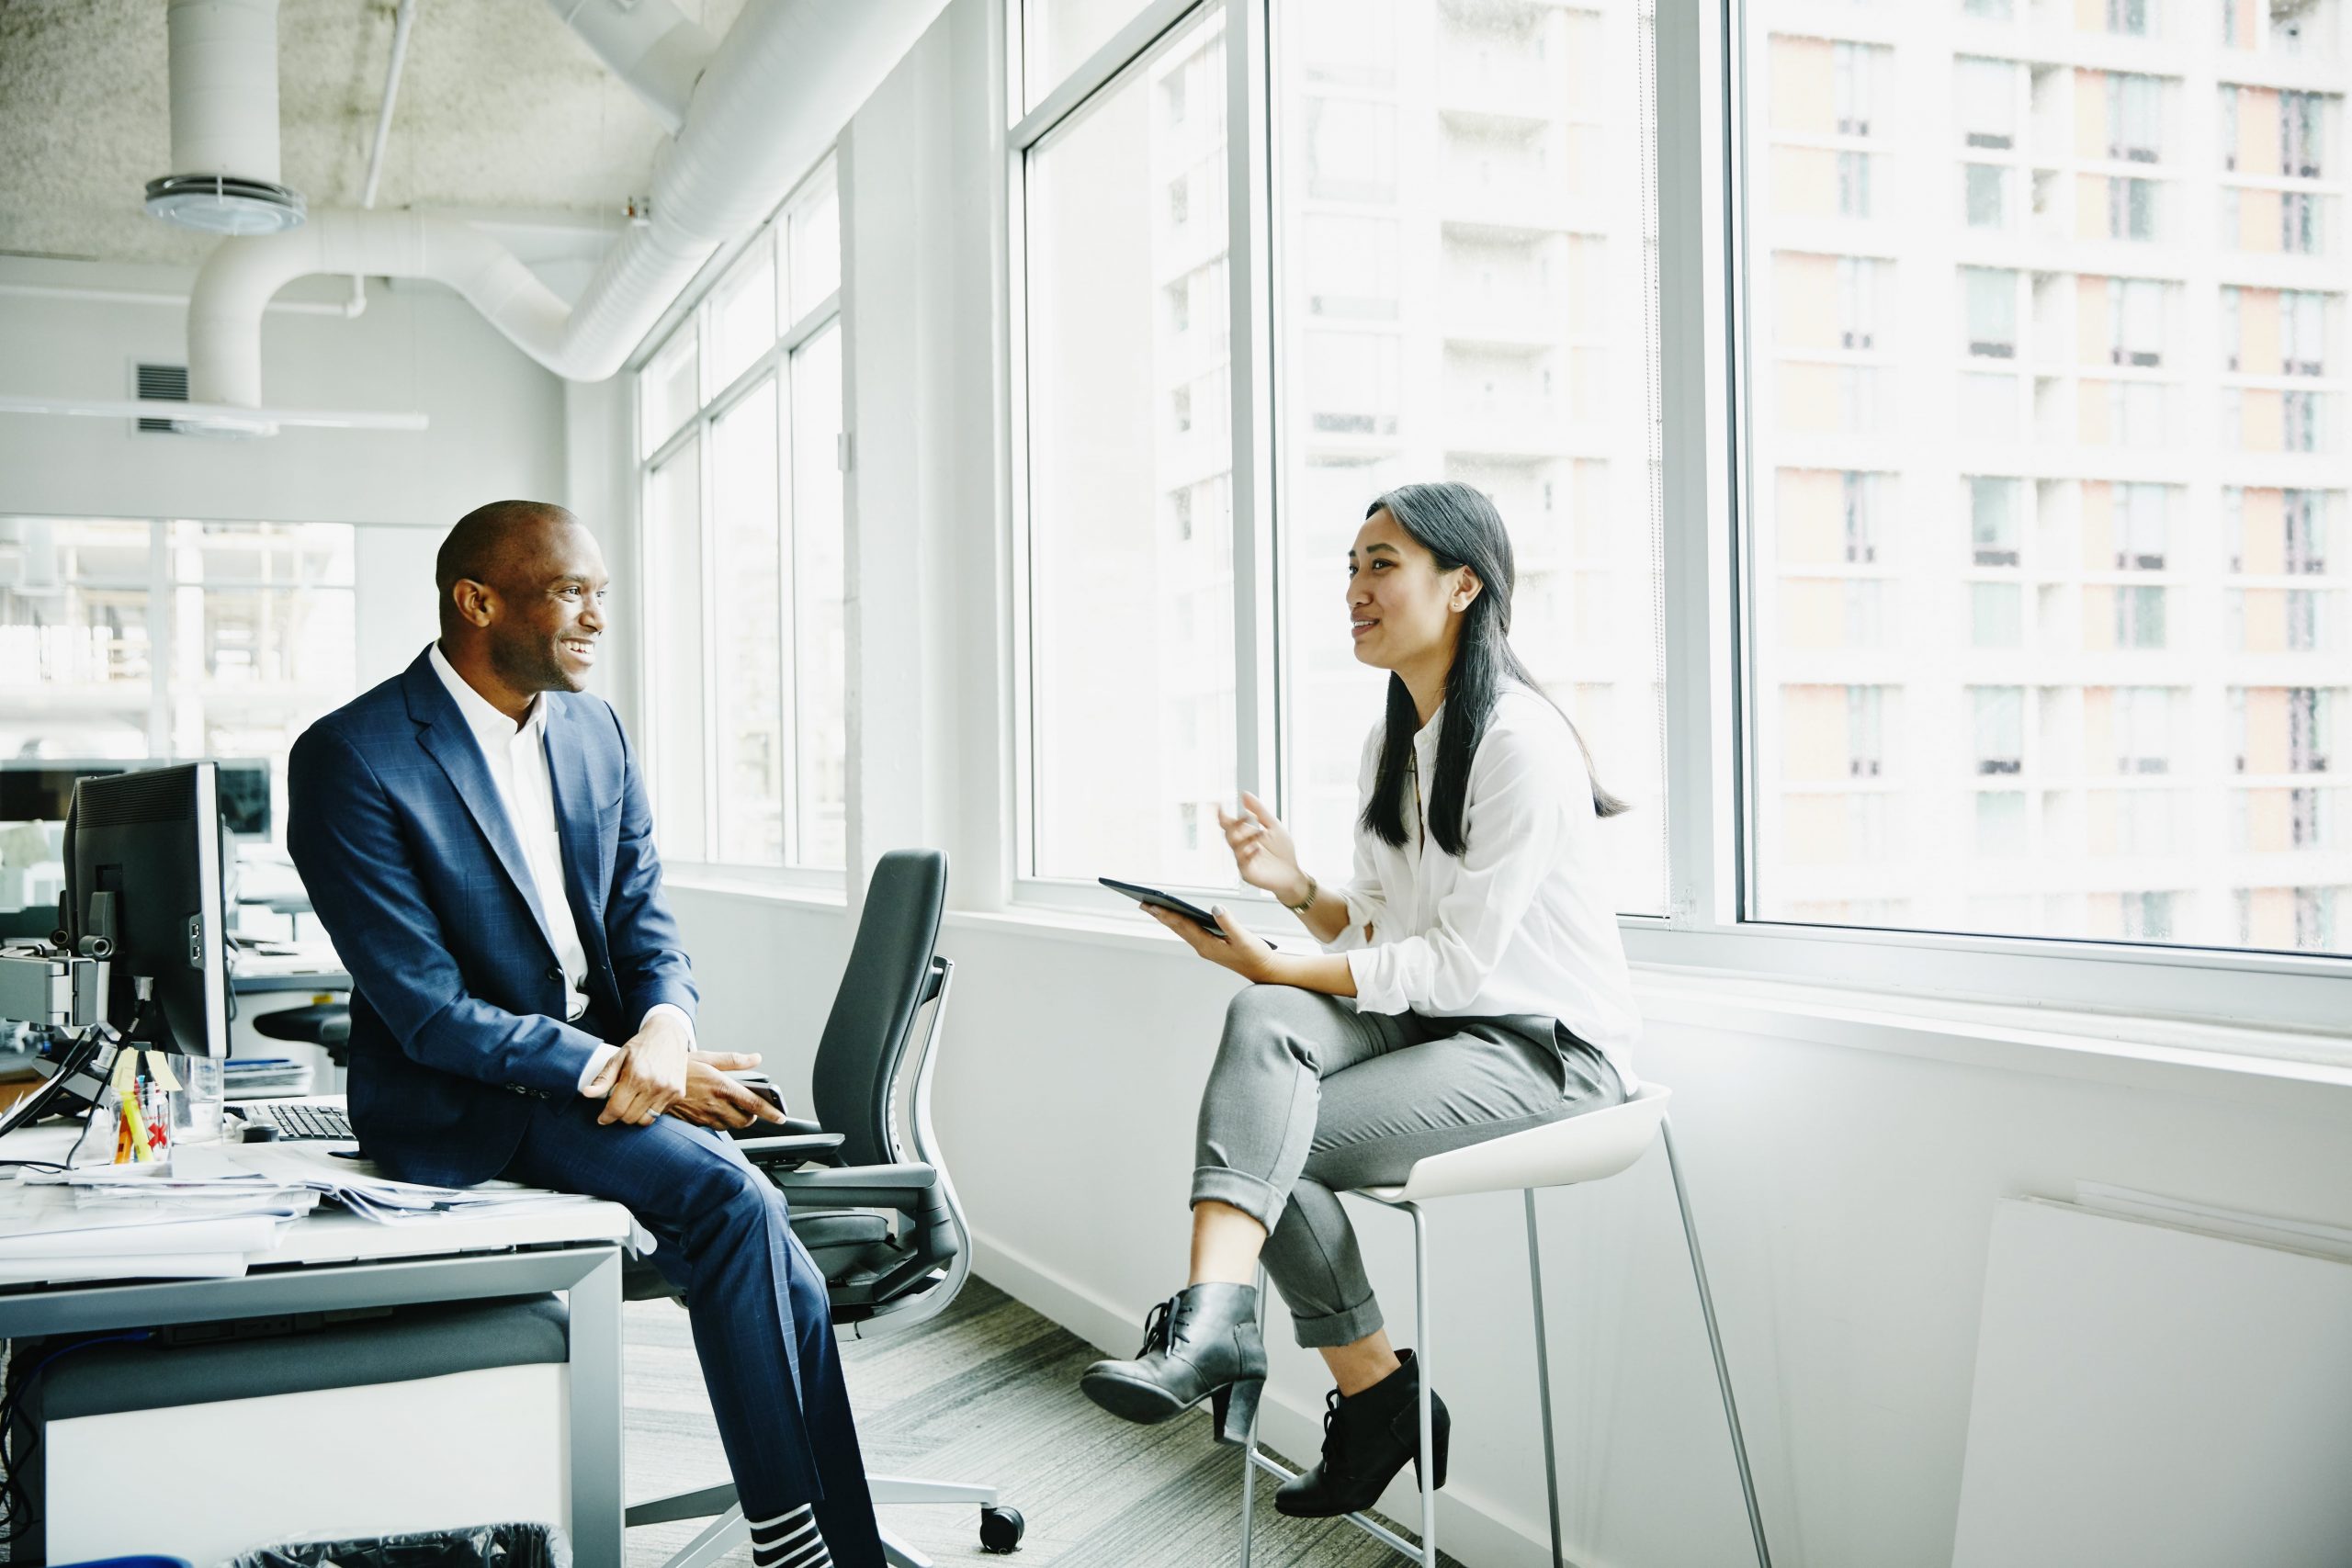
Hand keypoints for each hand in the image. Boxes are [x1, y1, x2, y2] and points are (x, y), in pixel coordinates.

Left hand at [595, 1011, 692, 1125]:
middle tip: (619, 1103)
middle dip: (620, 1114)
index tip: (602, 1118)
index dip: (606, 1117)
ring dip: (636, 1115)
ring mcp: (669, 1091)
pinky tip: (648, 1095)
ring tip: (633, 1102)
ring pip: (645, 1120)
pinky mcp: (678, 1094)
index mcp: (636, 1076)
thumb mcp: (618, 1058)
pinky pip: (659, 1113)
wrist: (669, 1034)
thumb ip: (603, 1079)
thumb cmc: (640, 1047)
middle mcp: (654, 1085)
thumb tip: (587, 1094)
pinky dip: (651, 1109)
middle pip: (630, 1117)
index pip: (617, 1109)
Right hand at [664, 1050, 789, 1131]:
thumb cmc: (681, 1067)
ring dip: (736, 1119)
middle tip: (750, 1107)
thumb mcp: (708, 1057)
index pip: (754, 1104)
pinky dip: (720, 1121)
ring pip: (730, 1125)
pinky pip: (715, 1126)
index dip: (771, 1112)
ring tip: (731, 1106)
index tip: (781, 1117)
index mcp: (722, 1086)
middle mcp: (715, 1104)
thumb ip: (734, 1060)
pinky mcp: (695, 1122)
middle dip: (751, 1116)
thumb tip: (756, 1058)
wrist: (652, 1081)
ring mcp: (704, 1116)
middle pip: (744, 1121)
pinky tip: (715, 1109)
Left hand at [1141, 902, 1278, 983]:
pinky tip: (1175, 916)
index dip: (1167, 914)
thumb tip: (1215, 908)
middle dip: (1160, 915)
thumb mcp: (1244, 938)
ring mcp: (1205, 948)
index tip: (1152, 904)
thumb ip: (1229, 923)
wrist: (1263, 970)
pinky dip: (1180, 923)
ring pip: (1182, 930)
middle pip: (1178, 928)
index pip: (1183, 926)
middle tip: (1143, 904)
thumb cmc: (1255, 954)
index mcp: (1208, 945)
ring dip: (1167, 919)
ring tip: (1153, 908)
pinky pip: (1190, 932)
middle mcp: (1203, 947)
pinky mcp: (1210, 946)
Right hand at [1219, 791, 1307, 905]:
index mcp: (1246, 835)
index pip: (1229, 824)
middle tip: (1246, 817)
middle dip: (1235, 824)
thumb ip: (1259, 810)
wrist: (1292, 873)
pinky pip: (1242, 861)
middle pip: (1229, 833)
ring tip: (1260, 834)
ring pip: (1234, 846)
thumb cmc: (1283, 850)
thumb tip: (1244, 794)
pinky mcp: (1247, 873)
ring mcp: (1242, 860)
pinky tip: (1258, 848)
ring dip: (1246, 837)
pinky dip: (1249, 852)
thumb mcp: (1273, 825)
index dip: (1222, 815)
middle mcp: (1241, 847)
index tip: (1217, 805)